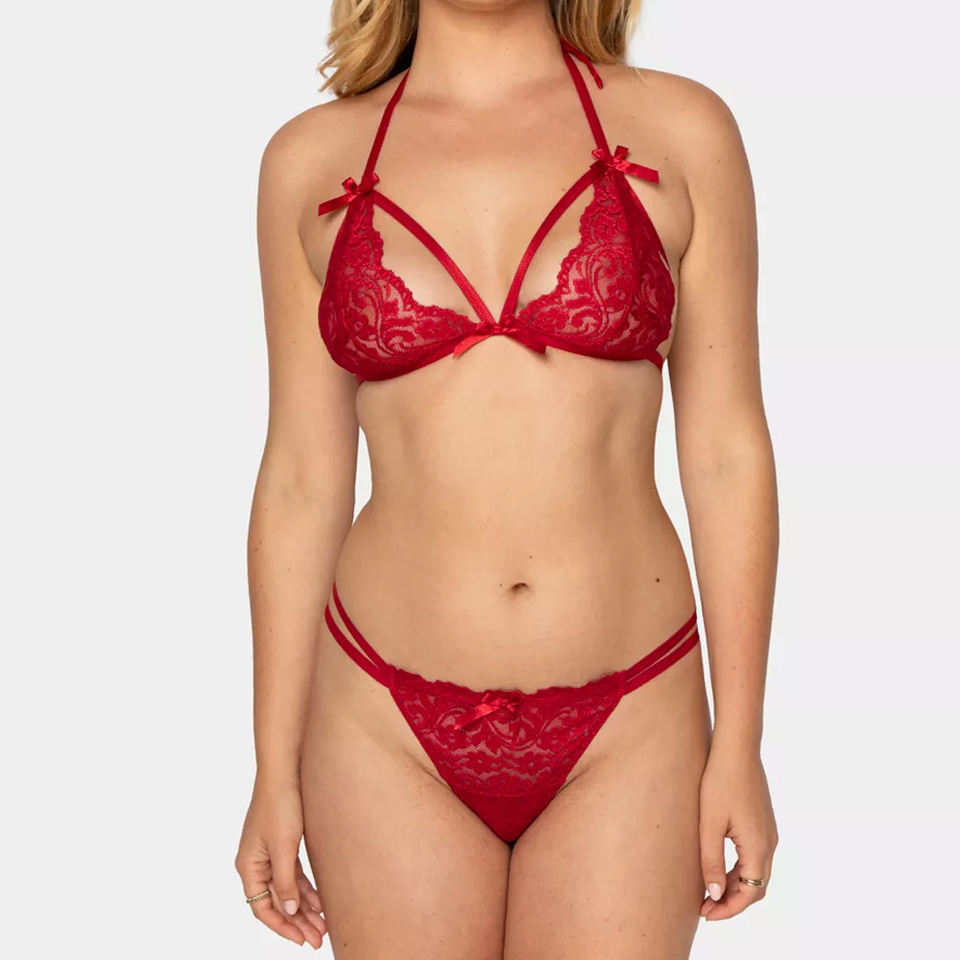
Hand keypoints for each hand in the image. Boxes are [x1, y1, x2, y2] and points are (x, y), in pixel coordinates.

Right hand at [235, 778, 326, 948]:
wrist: (286, 769)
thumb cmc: (281, 804)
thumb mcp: (284, 847)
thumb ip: (286, 881)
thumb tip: (290, 912)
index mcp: (248, 865)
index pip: (262, 908)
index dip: (282, 927)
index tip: (302, 940)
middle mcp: (255, 862)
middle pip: (276, 901)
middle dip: (297, 922)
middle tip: (319, 937)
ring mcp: (269, 853)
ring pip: (287, 889)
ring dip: (305, 907)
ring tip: (324, 923)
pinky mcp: (283, 842)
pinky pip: (294, 873)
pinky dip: (306, 888)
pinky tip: (321, 899)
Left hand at [698, 745, 777, 920]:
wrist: (737, 750)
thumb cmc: (719, 782)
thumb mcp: (709, 824)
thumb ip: (711, 860)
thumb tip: (714, 894)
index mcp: (758, 846)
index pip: (749, 892)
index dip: (729, 908)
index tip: (706, 914)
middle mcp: (769, 843)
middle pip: (755, 886)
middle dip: (731, 901)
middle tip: (705, 908)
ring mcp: (768, 832)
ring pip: (755, 872)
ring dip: (734, 886)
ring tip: (707, 892)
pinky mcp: (762, 822)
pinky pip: (754, 856)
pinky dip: (738, 870)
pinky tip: (717, 868)